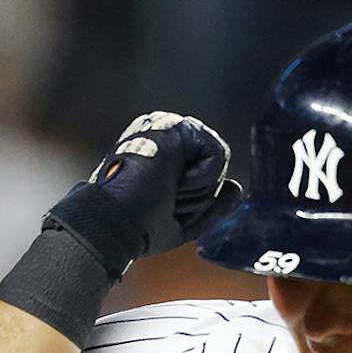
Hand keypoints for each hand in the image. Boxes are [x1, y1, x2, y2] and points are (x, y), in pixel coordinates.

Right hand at [70, 111, 243, 262]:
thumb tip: (235, 188)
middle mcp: (167, 138)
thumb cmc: (140, 225)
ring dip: (196, 191)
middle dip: (197, 198)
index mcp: (163, 156)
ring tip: (165, 191)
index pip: (205, 178)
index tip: (162, 209)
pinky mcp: (180, 127)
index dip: (193, 203)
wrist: (116, 221)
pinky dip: (199, 179)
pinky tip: (173, 179)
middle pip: (213, 173)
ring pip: (217, 167)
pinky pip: (217, 157)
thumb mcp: (184, 222)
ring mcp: (173, 129)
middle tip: (164, 201)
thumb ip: (213, 205)